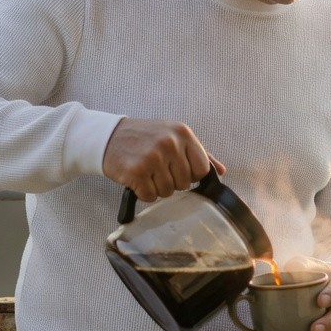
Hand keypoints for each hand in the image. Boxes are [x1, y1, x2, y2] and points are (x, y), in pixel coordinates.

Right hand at [102, 118, 224, 202]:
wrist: (108, 137)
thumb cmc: (144, 138)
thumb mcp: (173, 136)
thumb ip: (199, 153)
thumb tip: (221, 171)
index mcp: (183, 133)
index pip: (202, 169)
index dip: (191, 175)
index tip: (178, 170)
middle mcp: (169, 143)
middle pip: (185, 183)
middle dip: (172, 182)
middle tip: (157, 169)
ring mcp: (153, 157)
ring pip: (168, 192)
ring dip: (156, 188)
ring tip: (146, 172)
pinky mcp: (137, 172)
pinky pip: (150, 196)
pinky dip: (143, 192)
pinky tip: (137, 179)